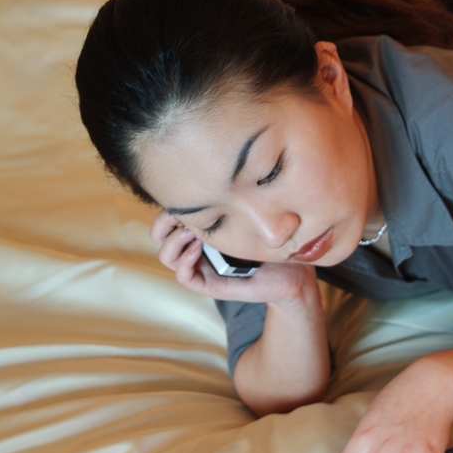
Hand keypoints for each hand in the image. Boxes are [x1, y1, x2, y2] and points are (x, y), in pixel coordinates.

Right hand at [149, 209, 314, 303]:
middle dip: (163, 222)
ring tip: (191, 231)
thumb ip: (232, 196)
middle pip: (159, 235)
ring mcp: (202, 267)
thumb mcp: (249, 211)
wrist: (292, 272)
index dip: (168, 206)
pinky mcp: (210, 285)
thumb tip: (214, 167)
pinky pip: (184, 277)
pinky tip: (198, 247)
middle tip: (179, 213)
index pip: (168, 217)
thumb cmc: (274, 239)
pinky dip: (184, 261)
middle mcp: (197, 248)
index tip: (181, 194)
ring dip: (173, 242)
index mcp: (203, 230)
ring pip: (167, 257)